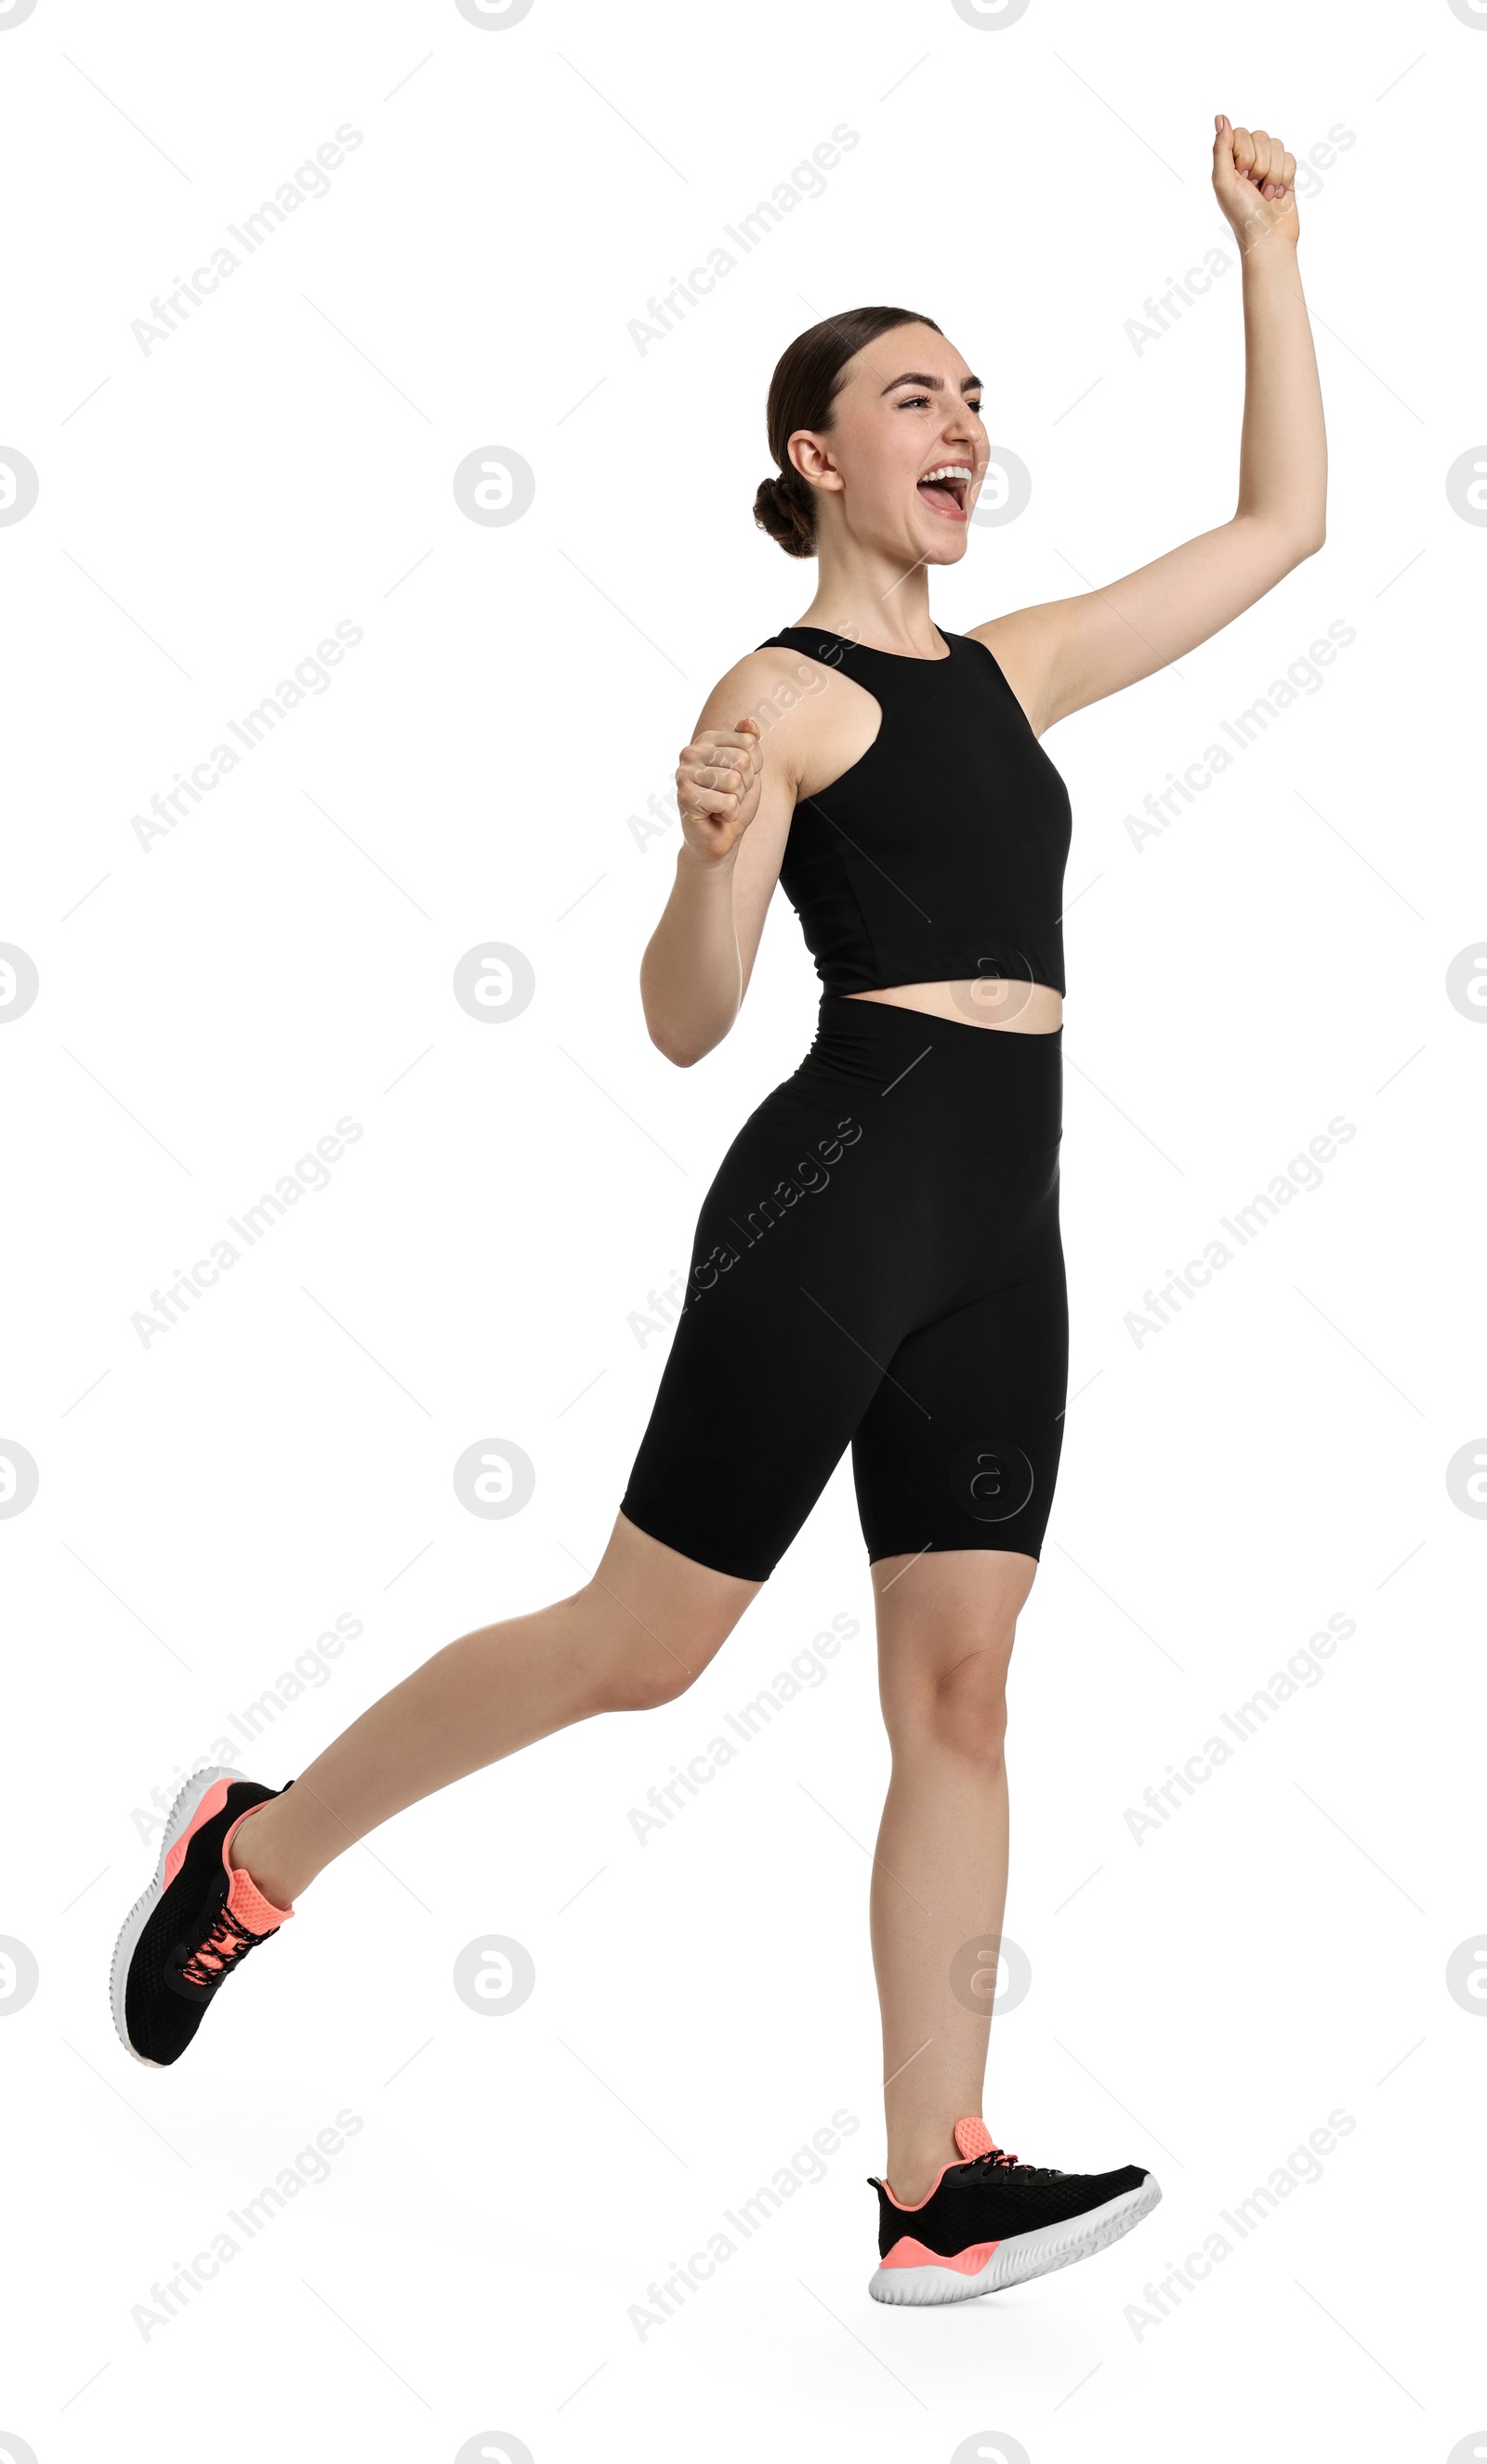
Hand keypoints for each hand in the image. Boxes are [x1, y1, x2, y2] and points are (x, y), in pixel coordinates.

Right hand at [675, 717, 763, 861]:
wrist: (719, 838)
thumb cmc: (733, 801)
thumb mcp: (749, 769)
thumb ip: (749, 743)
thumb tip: (750, 722)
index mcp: (706, 739)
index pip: (749, 743)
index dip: (753, 767)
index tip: (739, 779)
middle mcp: (691, 752)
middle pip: (742, 761)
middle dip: (745, 785)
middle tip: (730, 795)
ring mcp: (684, 774)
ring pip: (735, 782)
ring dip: (737, 801)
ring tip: (722, 805)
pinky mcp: (685, 797)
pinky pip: (727, 802)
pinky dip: (730, 815)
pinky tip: (716, 816)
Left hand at [1212, 114, 1298, 251]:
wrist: (1269, 238)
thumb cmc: (1242, 214)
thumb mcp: (1224, 181)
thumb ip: (1221, 148)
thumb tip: (1220, 117)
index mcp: (1228, 161)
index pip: (1240, 133)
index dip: (1244, 153)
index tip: (1241, 176)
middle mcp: (1247, 161)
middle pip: (1261, 137)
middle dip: (1260, 165)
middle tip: (1254, 188)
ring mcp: (1267, 166)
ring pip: (1277, 146)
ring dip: (1273, 173)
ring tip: (1266, 194)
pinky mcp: (1285, 173)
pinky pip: (1290, 157)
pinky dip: (1285, 177)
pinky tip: (1278, 195)